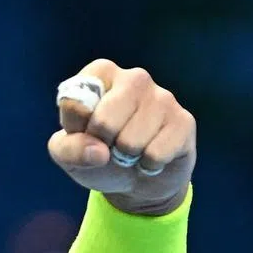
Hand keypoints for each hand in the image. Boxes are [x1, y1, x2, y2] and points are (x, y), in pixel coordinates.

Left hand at [48, 59, 195, 215]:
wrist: (136, 179)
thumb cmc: (96, 155)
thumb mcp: (67, 155)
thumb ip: (69, 150)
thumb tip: (98, 151)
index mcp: (101, 73)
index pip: (74, 102)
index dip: (75, 130)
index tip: (84, 131)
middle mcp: (134, 78)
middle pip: (104, 122)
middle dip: (102, 145)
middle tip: (109, 144)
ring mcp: (163, 97)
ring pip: (131, 142)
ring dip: (126, 158)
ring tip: (130, 151)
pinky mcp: (184, 121)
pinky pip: (156, 154)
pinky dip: (148, 165)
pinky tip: (150, 156)